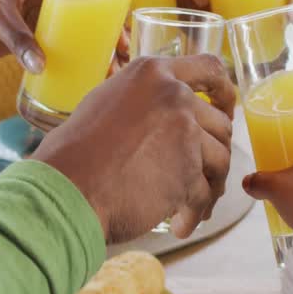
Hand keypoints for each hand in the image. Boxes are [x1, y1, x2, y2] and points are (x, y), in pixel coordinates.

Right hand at [30, 55, 236, 241]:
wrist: (67, 188)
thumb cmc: (75, 152)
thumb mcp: (107, 103)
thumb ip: (141, 100)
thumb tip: (165, 113)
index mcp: (152, 73)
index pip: (209, 68)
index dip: (225, 92)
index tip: (226, 110)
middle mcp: (173, 94)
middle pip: (219, 123)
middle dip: (215, 153)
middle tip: (204, 177)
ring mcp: (183, 131)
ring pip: (220, 160)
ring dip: (209, 188)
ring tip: (191, 208)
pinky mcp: (187, 171)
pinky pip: (204, 193)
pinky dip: (194, 213)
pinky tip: (180, 225)